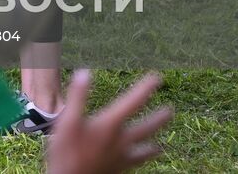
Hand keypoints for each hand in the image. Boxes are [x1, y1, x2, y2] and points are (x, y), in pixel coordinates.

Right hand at [44, 70, 172, 173]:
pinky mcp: (119, 170)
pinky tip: (138, 161)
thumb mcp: (67, 120)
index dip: (146, 88)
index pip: (133, 103)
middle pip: (147, 128)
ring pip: (146, 151)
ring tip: (159, 146)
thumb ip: (77, 96)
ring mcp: (122, 158)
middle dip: (160, 118)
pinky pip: (136, 164)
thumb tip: (85, 73)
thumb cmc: (67, 152)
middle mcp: (121, 141)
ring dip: (154, 146)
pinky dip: (141, 160)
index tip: (158, 78)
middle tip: (170, 111)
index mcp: (110, 125)